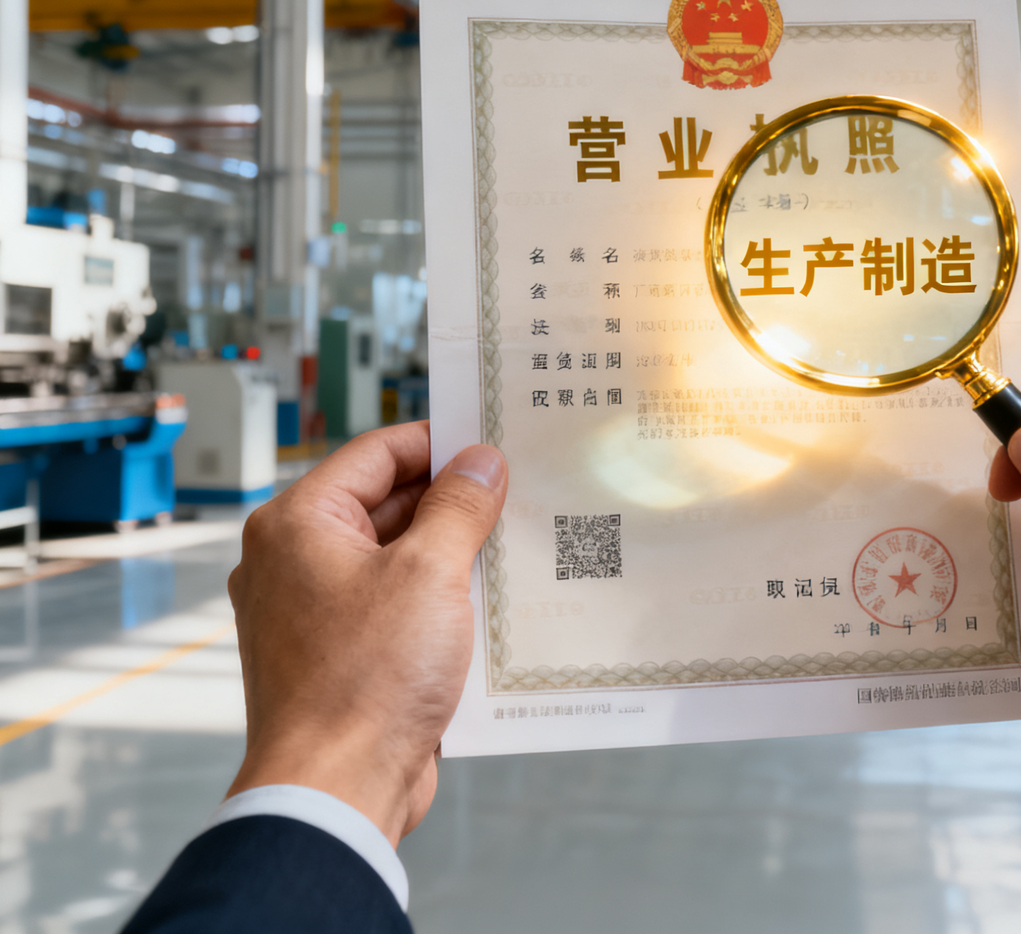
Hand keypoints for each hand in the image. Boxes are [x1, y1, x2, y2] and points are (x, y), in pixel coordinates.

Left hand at [225, 422, 505, 844]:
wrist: (337, 789)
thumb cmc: (366, 679)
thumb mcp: (430, 572)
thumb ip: (459, 507)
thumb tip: (481, 463)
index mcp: (298, 524)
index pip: (377, 453)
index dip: (440, 443)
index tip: (493, 440)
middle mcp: (295, 561)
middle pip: (386, 503)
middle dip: (453, 501)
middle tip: (517, 492)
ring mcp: (314, 611)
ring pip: (395, 557)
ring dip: (452, 551)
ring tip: (514, 543)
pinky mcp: (339, 654)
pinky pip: (395, 605)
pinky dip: (438, 598)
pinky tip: (491, 601)